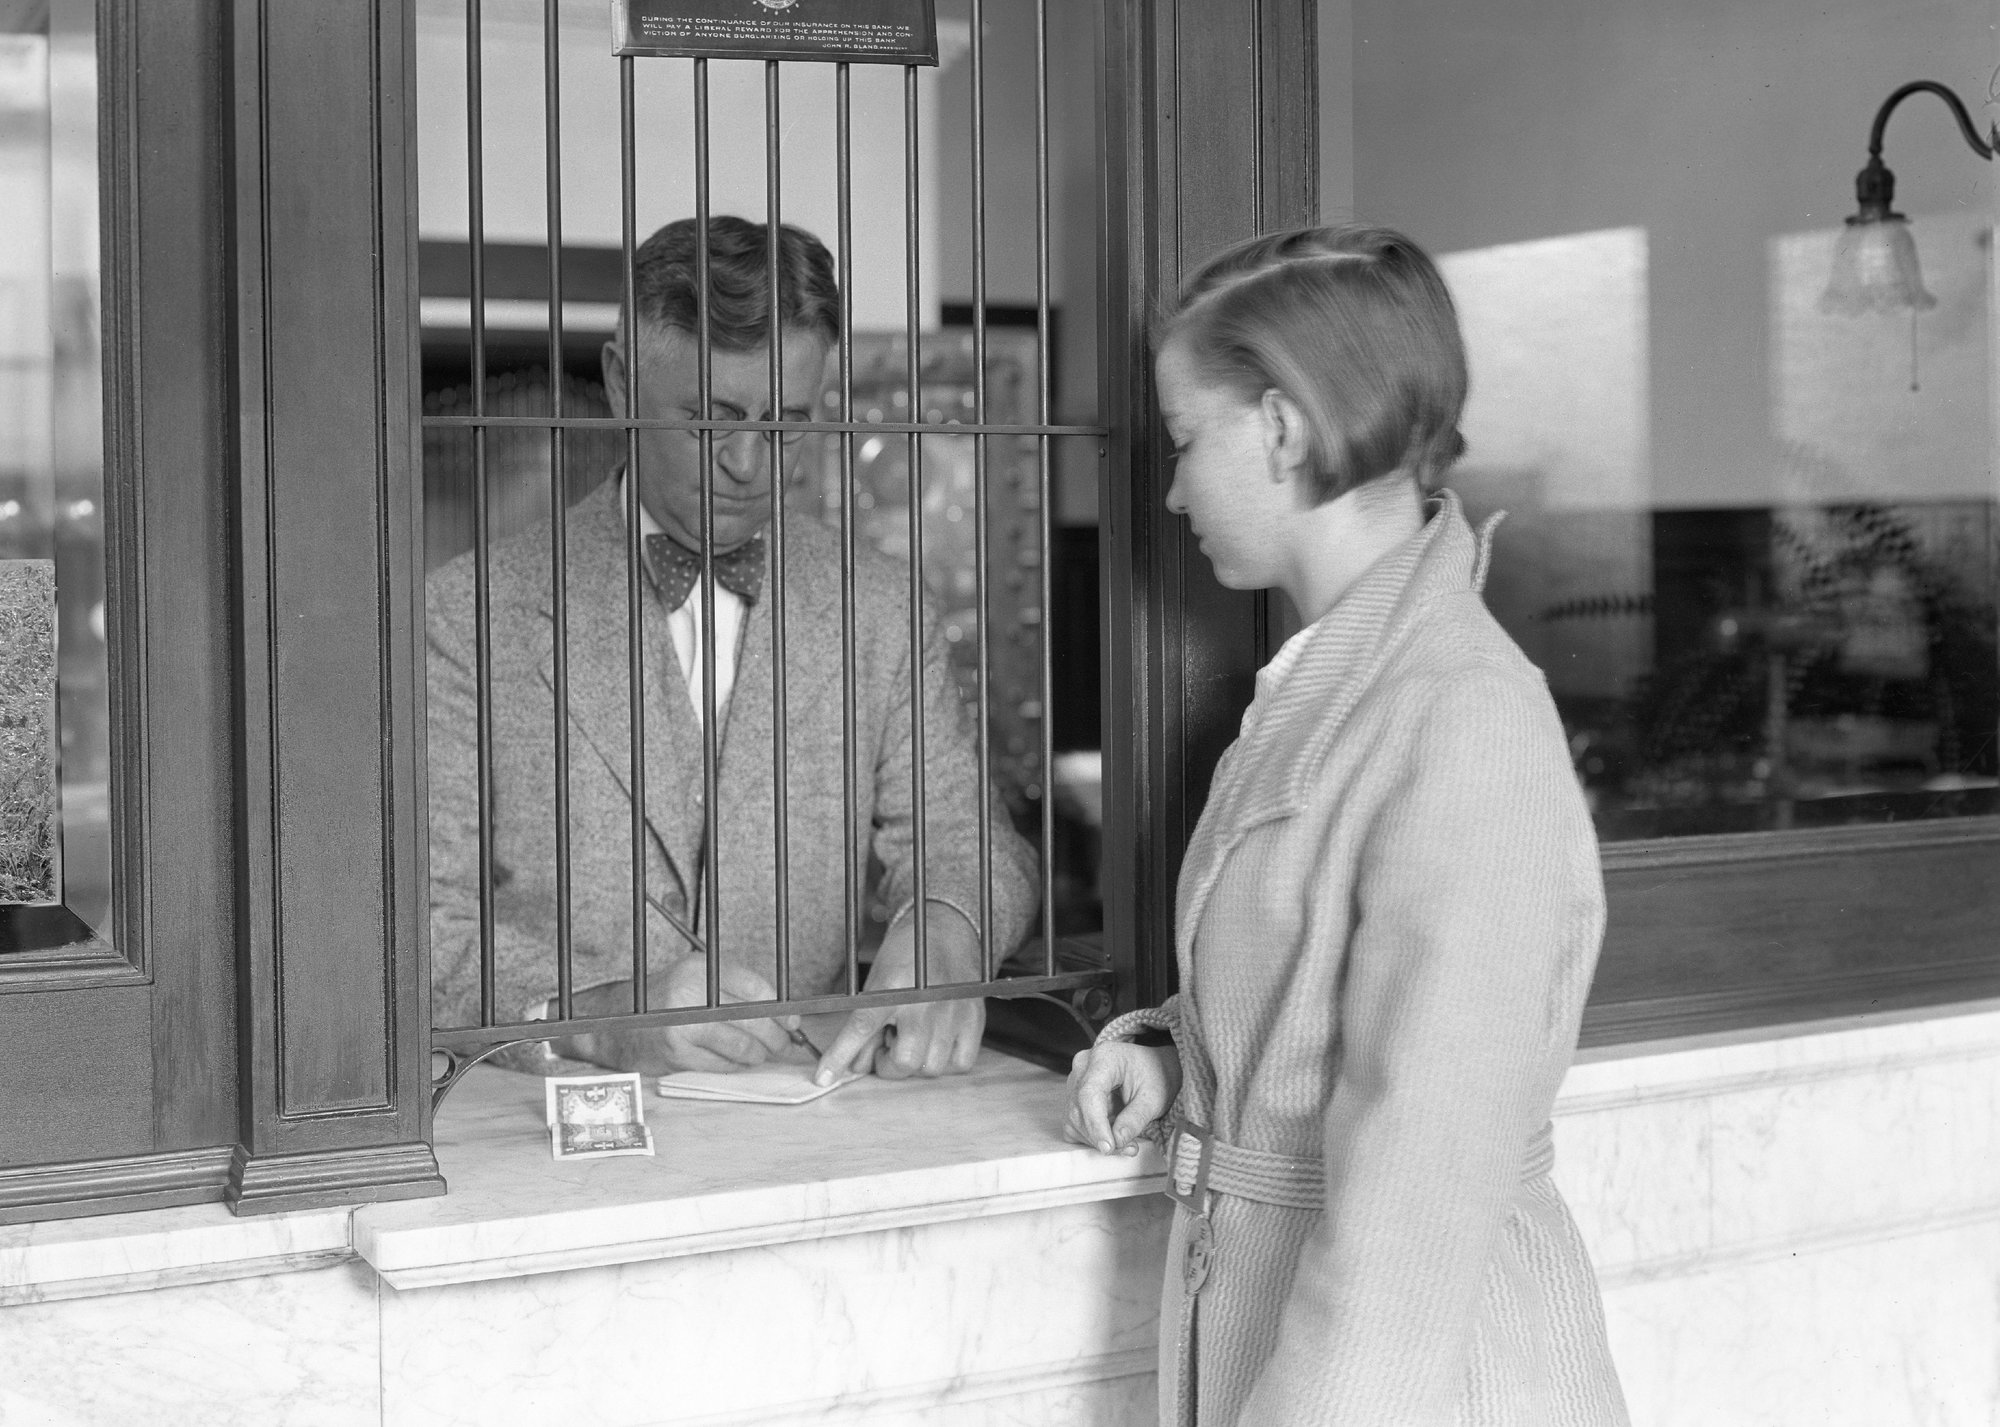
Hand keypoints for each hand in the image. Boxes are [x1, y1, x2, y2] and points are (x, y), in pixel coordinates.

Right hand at [560, 960, 814, 1074]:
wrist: (613, 1022)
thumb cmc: (664, 1001)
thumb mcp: (695, 979)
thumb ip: (733, 989)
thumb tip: (781, 1012)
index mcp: (700, 969)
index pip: (757, 988)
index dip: (781, 1009)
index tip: (792, 1022)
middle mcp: (692, 994)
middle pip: (754, 1020)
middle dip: (777, 1036)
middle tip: (785, 1044)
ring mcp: (683, 1026)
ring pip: (741, 1047)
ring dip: (758, 1055)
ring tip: (761, 1053)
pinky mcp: (677, 1055)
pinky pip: (721, 1066)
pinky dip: (735, 1066)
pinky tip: (736, 1062)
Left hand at [814, 907, 984, 1085]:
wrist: (944, 931)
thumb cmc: (905, 955)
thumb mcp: (876, 984)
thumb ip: (866, 1025)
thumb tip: (858, 1066)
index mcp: (893, 987)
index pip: (861, 1029)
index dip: (840, 1057)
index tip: (824, 1077)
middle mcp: (924, 1002)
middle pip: (904, 1061)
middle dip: (888, 1064)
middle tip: (887, 1044)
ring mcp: (953, 1012)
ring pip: (930, 1067)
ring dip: (915, 1062)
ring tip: (913, 1036)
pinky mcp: (974, 1018)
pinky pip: (959, 1063)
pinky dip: (944, 1061)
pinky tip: (935, 1042)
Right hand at [1064, 1042, 1181, 1155]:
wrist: (1153, 1067)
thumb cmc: (1156, 1076)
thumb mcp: (1154, 1098)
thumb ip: (1135, 1119)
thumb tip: (1116, 1141)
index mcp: (1104, 1058)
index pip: (1089, 1094)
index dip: (1096, 1124)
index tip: (1109, 1147)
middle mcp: (1083, 1066)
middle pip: (1079, 1109)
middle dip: (1100, 1136)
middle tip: (1129, 1148)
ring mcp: (1075, 1081)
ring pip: (1073, 1119)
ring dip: (1096, 1138)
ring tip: (1126, 1143)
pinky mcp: (1074, 1096)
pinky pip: (1073, 1123)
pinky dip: (1091, 1136)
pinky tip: (1112, 1135)